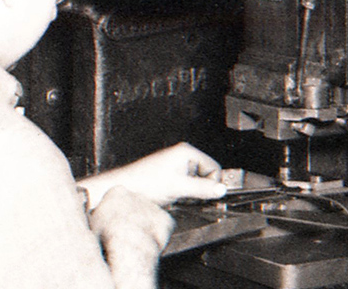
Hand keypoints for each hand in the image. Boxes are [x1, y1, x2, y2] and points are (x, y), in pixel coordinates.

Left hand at [79, 142, 226, 205]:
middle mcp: (183, 156)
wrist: (125, 189)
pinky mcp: (173, 176)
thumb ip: (202, 188)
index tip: (204, 194)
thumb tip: (222, 189)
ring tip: (178, 195)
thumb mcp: (178, 187)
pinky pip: (190, 187)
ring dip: (193, 193)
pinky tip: (174, 196)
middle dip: (201, 188)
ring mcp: (177, 166)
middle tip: (187, 194)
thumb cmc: (145, 183)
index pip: (215, 168)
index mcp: (186, 152)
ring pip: (199, 183)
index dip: (212, 183)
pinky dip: (186, 194)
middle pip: (208, 176)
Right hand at [88, 186, 174, 288]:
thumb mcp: (90, 222)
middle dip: (130, 218)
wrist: (129, 246)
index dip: (114, 213)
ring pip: (148, 217)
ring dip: (144, 226)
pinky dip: (158, 234)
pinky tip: (149, 241)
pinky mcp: (166, 219)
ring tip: (136, 241)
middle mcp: (136, 195)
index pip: (116, 199)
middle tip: (124, 234)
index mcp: (117, 192)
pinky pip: (163, 226)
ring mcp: (153, 206)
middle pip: (134, 206)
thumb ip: (93, 216)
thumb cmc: (108, 236)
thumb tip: (86, 219)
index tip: (113, 223)